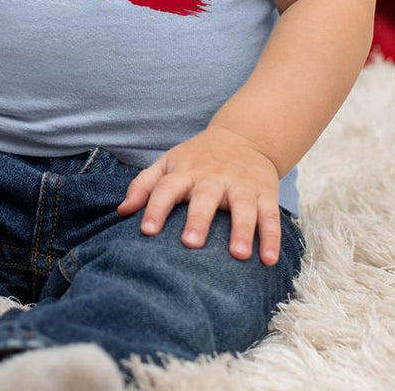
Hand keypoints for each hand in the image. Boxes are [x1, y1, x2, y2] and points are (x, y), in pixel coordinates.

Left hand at [117, 125, 280, 264]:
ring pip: (243, 206)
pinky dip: (272, 238)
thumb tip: (122, 212)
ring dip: (242, 230)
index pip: (166, 188)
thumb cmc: (198, 158)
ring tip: (238, 255)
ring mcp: (241, 185)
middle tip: (190, 244)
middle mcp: (213, 178)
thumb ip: (145, 185)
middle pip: (205, 196)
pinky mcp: (265, 193)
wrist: (245, 136)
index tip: (146, 231)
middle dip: (198, 219)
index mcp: (185, 171)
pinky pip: (270, 216)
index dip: (155, 208)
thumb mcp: (169, 163)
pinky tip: (269, 260)